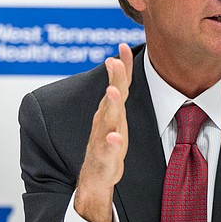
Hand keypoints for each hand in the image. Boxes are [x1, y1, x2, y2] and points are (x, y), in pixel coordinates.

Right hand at [74, 43, 133, 221]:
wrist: (97, 176)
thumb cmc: (109, 141)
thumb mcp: (117, 114)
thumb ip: (120, 89)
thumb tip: (119, 63)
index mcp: (111, 110)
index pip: (119, 83)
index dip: (122, 65)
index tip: (123, 46)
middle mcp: (105, 120)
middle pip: (112, 96)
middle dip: (114, 78)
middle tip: (114, 61)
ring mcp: (103, 138)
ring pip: (107, 120)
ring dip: (110, 106)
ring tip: (114, 92)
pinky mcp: (104, 157)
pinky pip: (107, 149)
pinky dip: (111, 143)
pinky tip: (115, 138)